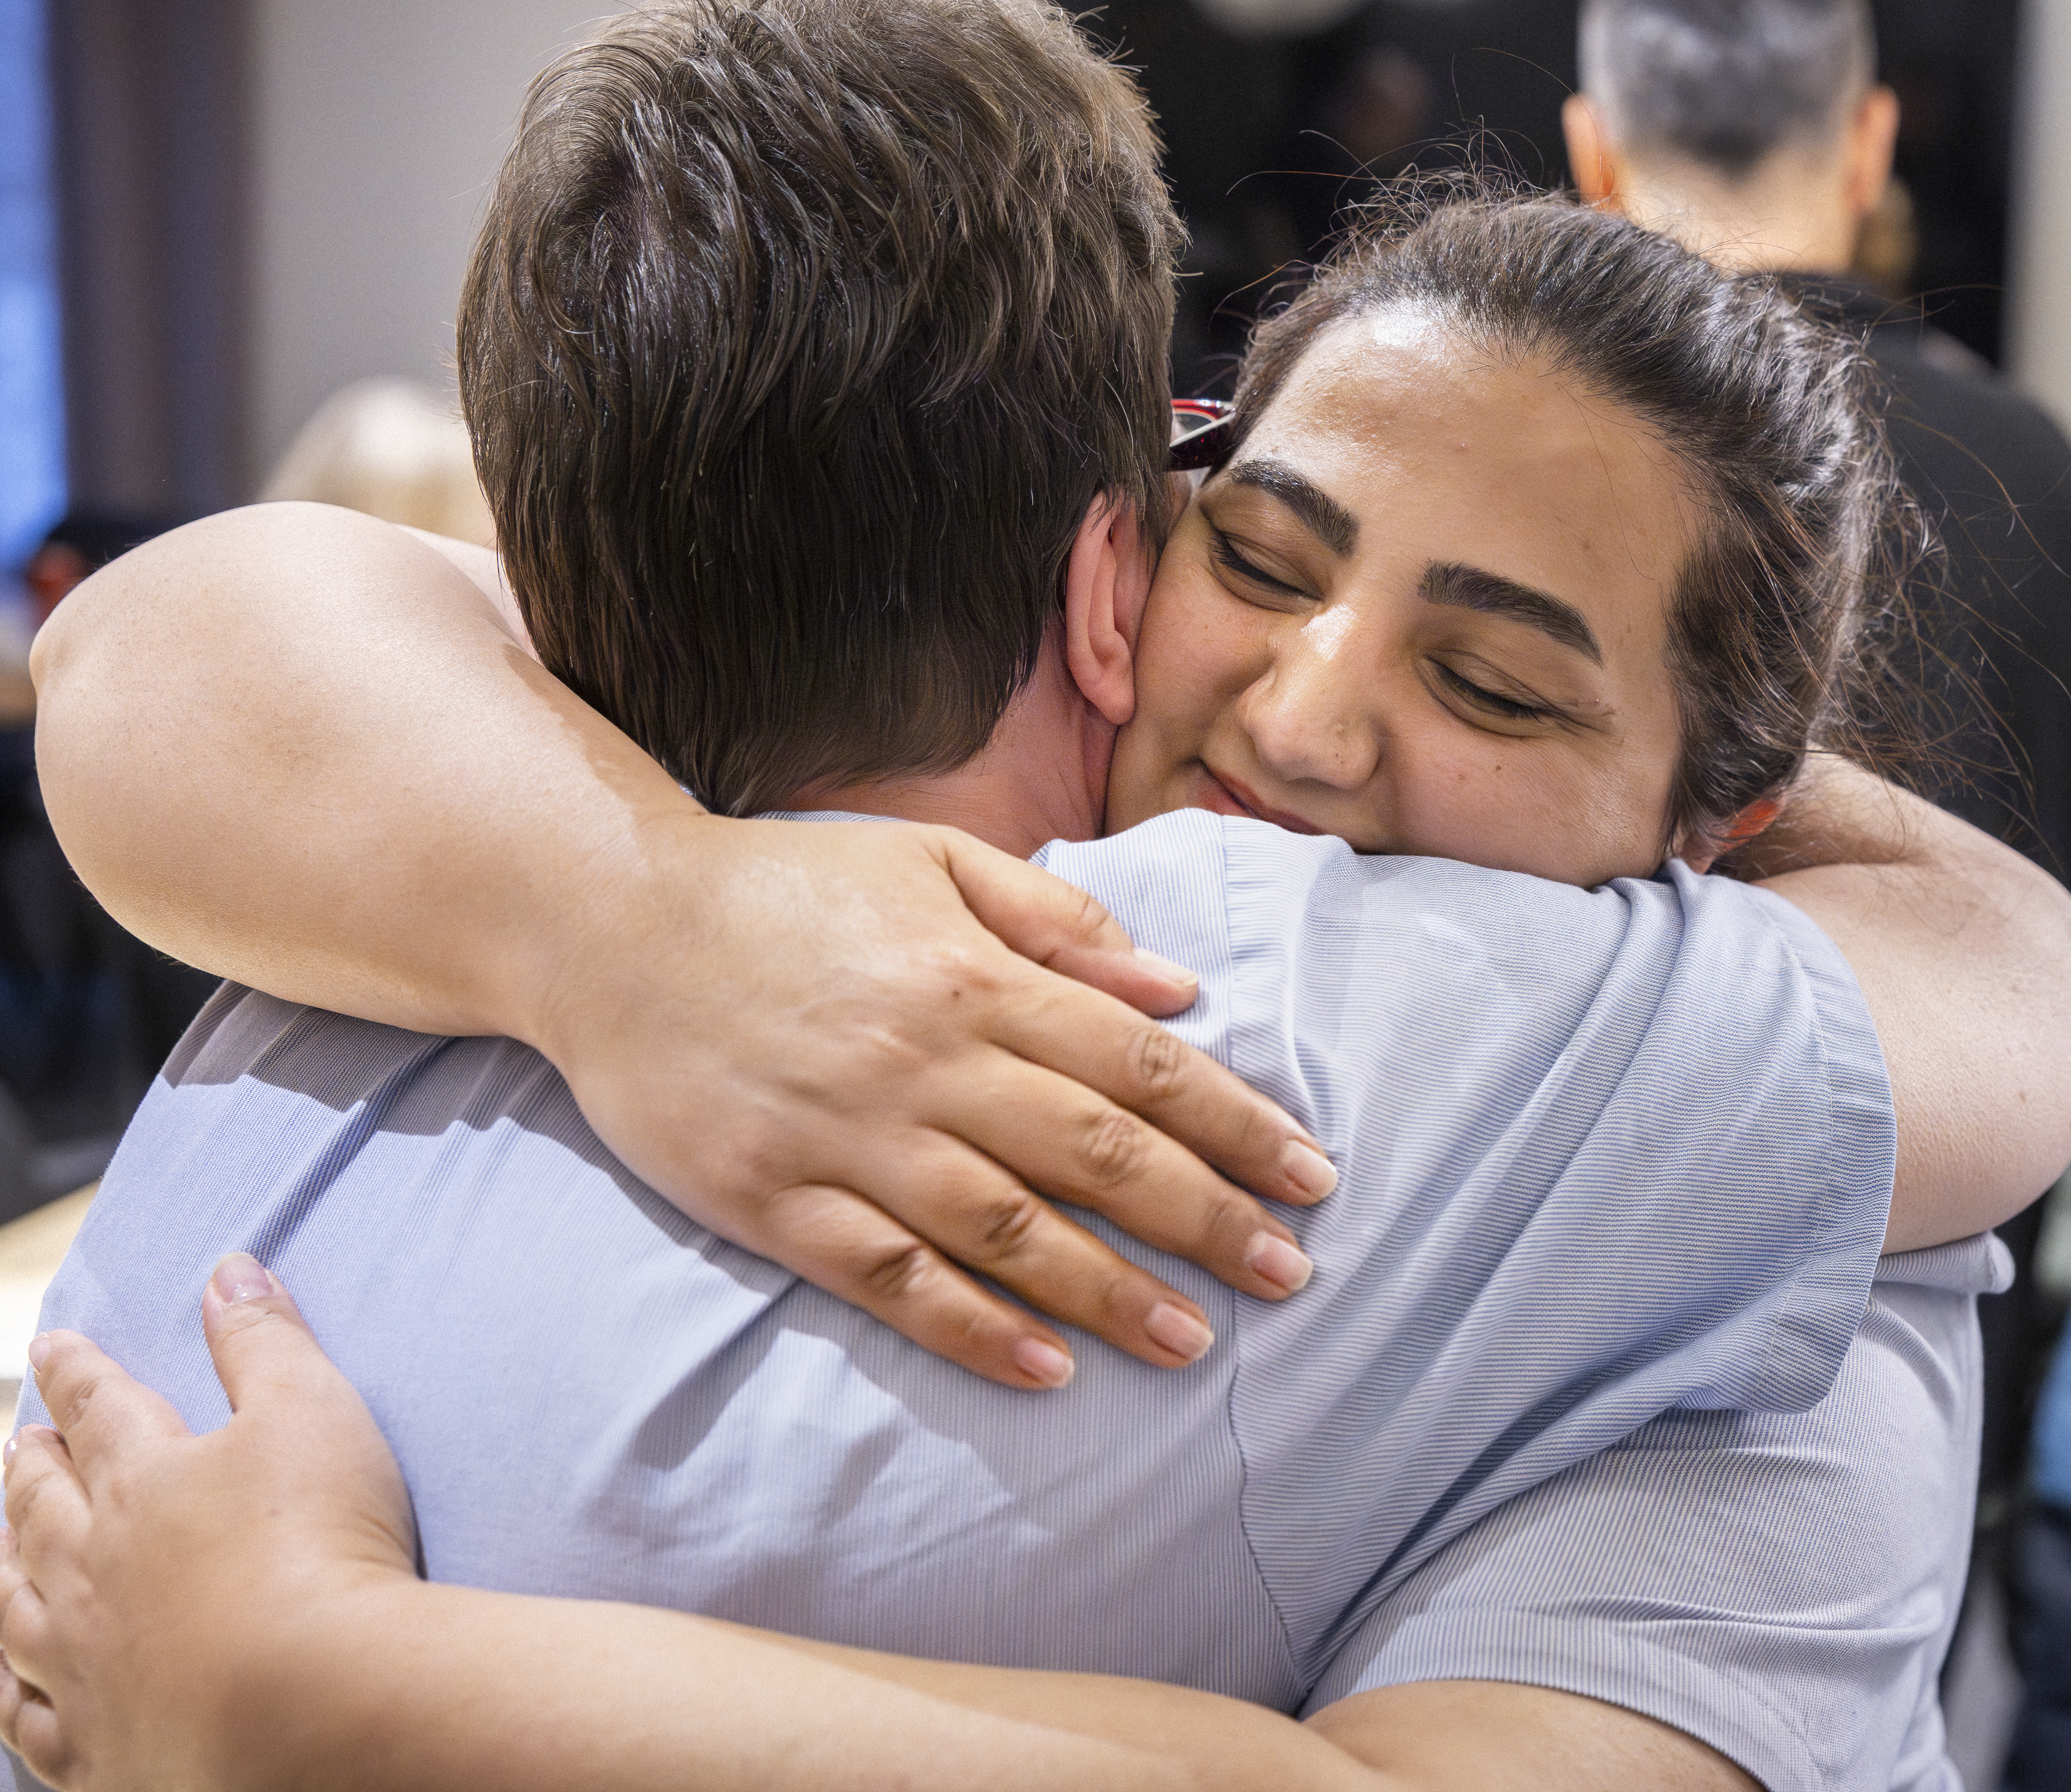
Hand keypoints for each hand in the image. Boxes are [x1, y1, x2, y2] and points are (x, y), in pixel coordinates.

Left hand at [1, 1259, 418, 1790]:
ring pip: (14, 1606)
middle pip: (43, 1505)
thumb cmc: (320, 1546)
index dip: (76, 1373)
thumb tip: (229, 1271)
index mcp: (144, 1481)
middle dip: (31, 1465)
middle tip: (20, 1442)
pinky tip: (4, 1679)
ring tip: (0, 1545)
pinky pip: (24, 1717)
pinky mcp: (96, 1744)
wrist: (311, 1704)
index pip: (98, 1409)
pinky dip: (6, 1691)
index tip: (52, 1347)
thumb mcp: (311, 1412)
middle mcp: (91, 1569)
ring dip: (4, 1566)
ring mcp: (83, 1663)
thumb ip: (266, 1342)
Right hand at [527, 814, 1338, 1391]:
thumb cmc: (785, 886)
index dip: (1236, 1122)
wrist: (606, 923)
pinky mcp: (774, 1202)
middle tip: (1290, 1274)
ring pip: (1007, 1231)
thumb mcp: (932, 860)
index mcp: (971, 976)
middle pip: (1095, 1154)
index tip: (1309, 1175)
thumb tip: (1175, 990)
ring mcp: (847, 1140)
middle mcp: (924, 1063)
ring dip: (1110, 1290)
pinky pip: (890, 1279)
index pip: (1138, 1063)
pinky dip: (972, 1327)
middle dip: (1206, 1217)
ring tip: (1194, 1339)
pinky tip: (1047, 1365)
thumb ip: (1059, 922)